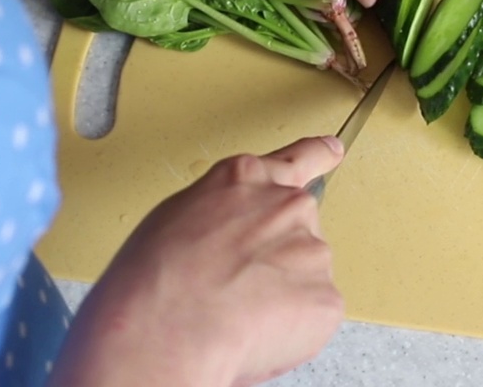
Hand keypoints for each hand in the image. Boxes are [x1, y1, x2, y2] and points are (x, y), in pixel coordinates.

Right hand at [49, 136, 346, 386]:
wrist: (165, 330)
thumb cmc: (150, 283)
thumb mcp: (173, 218)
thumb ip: (219, 212)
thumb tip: (230, 234)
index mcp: (244, 181)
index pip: (296, 158)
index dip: (318, 155)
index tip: (332, 150)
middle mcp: (286, 205)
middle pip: (297, 233)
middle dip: (275, 259)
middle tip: (234, 288)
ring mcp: (311, 249)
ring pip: (303, 279)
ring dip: (280, 298)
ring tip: (235, 315)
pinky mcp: (326, 295)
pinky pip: (312, 317)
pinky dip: (290, 331)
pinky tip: (254, 332)